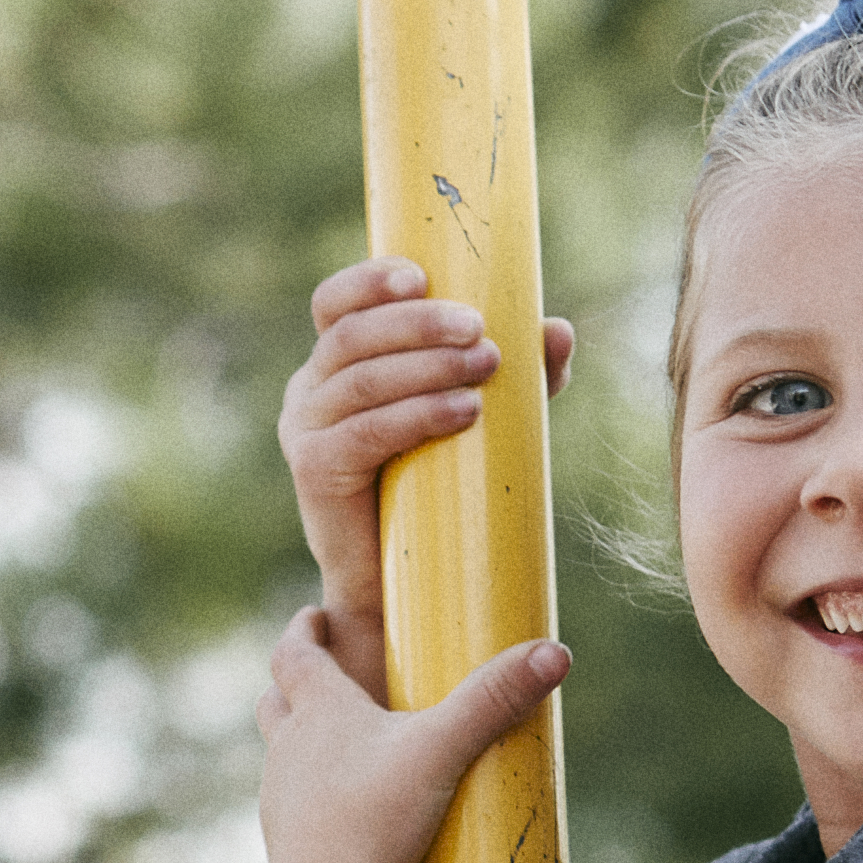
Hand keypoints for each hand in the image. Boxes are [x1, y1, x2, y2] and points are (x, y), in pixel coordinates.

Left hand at [260, 608, 568, 862]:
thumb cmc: (379, 815)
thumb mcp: (446, 748)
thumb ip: (497, 699)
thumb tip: (556, 652)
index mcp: (320, 712)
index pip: (295, 656)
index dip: (303, 632)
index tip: (312, 617)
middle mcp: (290, 750)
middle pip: (276, 702)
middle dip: (291, 682)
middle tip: (310, 669)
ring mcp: (280, 800)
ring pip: (279, 757)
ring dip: (297, 742)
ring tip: (327, 743)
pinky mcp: (285, 846)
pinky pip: (291, 809)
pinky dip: (307, 797)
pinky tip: (336, 814)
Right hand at [276, 260, 571, 701]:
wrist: (398, 586)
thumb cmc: (438, 491)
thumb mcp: (482, 419)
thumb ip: (518, 375)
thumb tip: (558, 331)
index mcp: (337, 364)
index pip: (336, 303)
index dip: (369, 281)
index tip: (422, 276)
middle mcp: (310, 389)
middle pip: (353, 334)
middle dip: (420, 324)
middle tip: (482, 332)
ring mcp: (304, 430)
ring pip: (359, 379)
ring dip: (427, 365)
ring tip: (487, 369)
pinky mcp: (312, 472)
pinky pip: (361, 433)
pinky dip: (415, 415)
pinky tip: (463, 412)